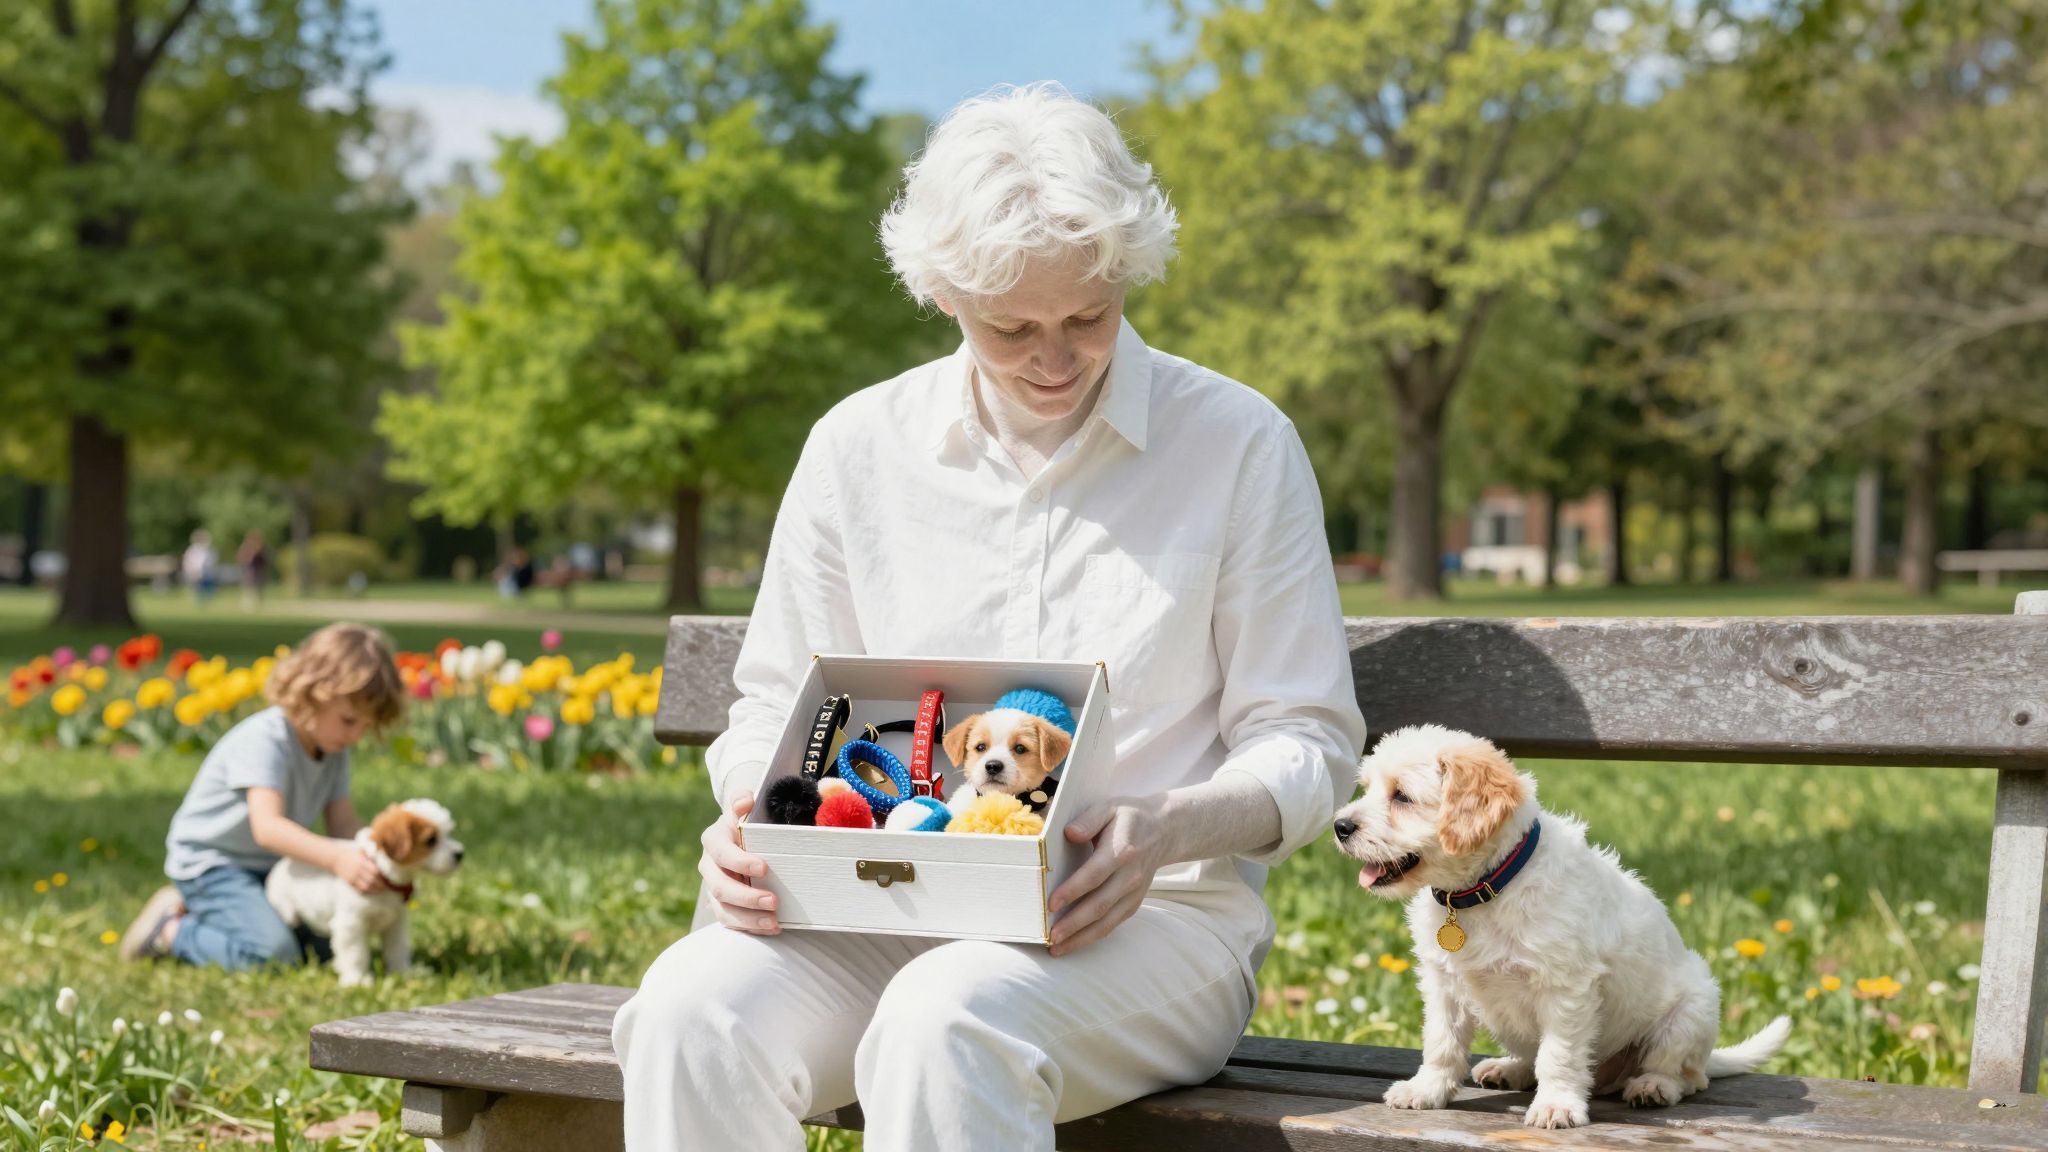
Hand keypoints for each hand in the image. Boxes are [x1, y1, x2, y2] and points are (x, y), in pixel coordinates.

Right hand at [334, 849, 383, 894]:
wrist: (336, 858)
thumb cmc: (352, 854)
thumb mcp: (362, 851)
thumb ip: (372, 856)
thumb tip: (384, 859)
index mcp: (362, 861)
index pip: (375, 871)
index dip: (382, 877)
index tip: (387, 879)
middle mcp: (357, 870)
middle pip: (372, 880)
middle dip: (381, 885)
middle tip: (387, 887)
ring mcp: (352, 877)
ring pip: (366, 887)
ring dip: (375, 890)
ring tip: (381, 890)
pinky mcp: (349, 882)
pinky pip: (359, 889)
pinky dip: (367, 891)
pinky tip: (372, 891)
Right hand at [698, 786, 778, 933]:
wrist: (741, 841)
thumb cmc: (746, 825)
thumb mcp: (743, 811)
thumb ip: (742, 804)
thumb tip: (746, 799)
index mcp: (713, 840)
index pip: (722, 853)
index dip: (740, 862)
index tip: (765, 868)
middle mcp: (708, 866)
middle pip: (720, 887)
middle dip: (747, 897)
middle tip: (773, 902)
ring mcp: (713, 888)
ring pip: (723, 909)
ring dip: (748, 918)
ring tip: (773, 922)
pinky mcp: (721, 905)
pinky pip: (730, 921)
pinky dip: (750, 927)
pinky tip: (771, 928)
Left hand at [1045, 796, 1167, 956]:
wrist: (1165, 830)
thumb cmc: (1129, 818)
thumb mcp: (1108, 807)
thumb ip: (1088, 819)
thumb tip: (1070, 834)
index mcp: (1122, 851)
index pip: (1094, 875)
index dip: (1073, 891)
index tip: (1051, 904)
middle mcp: (1130, 876)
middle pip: (1100, 905)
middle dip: (1074, 924)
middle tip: (1051, 937)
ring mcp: (1134, 893)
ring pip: (1107, 922)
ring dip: (1082, 938)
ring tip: (1057, 949)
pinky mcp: (1134, 903)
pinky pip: (1113, 924)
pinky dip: (1093, 936)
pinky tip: (1074, 943)